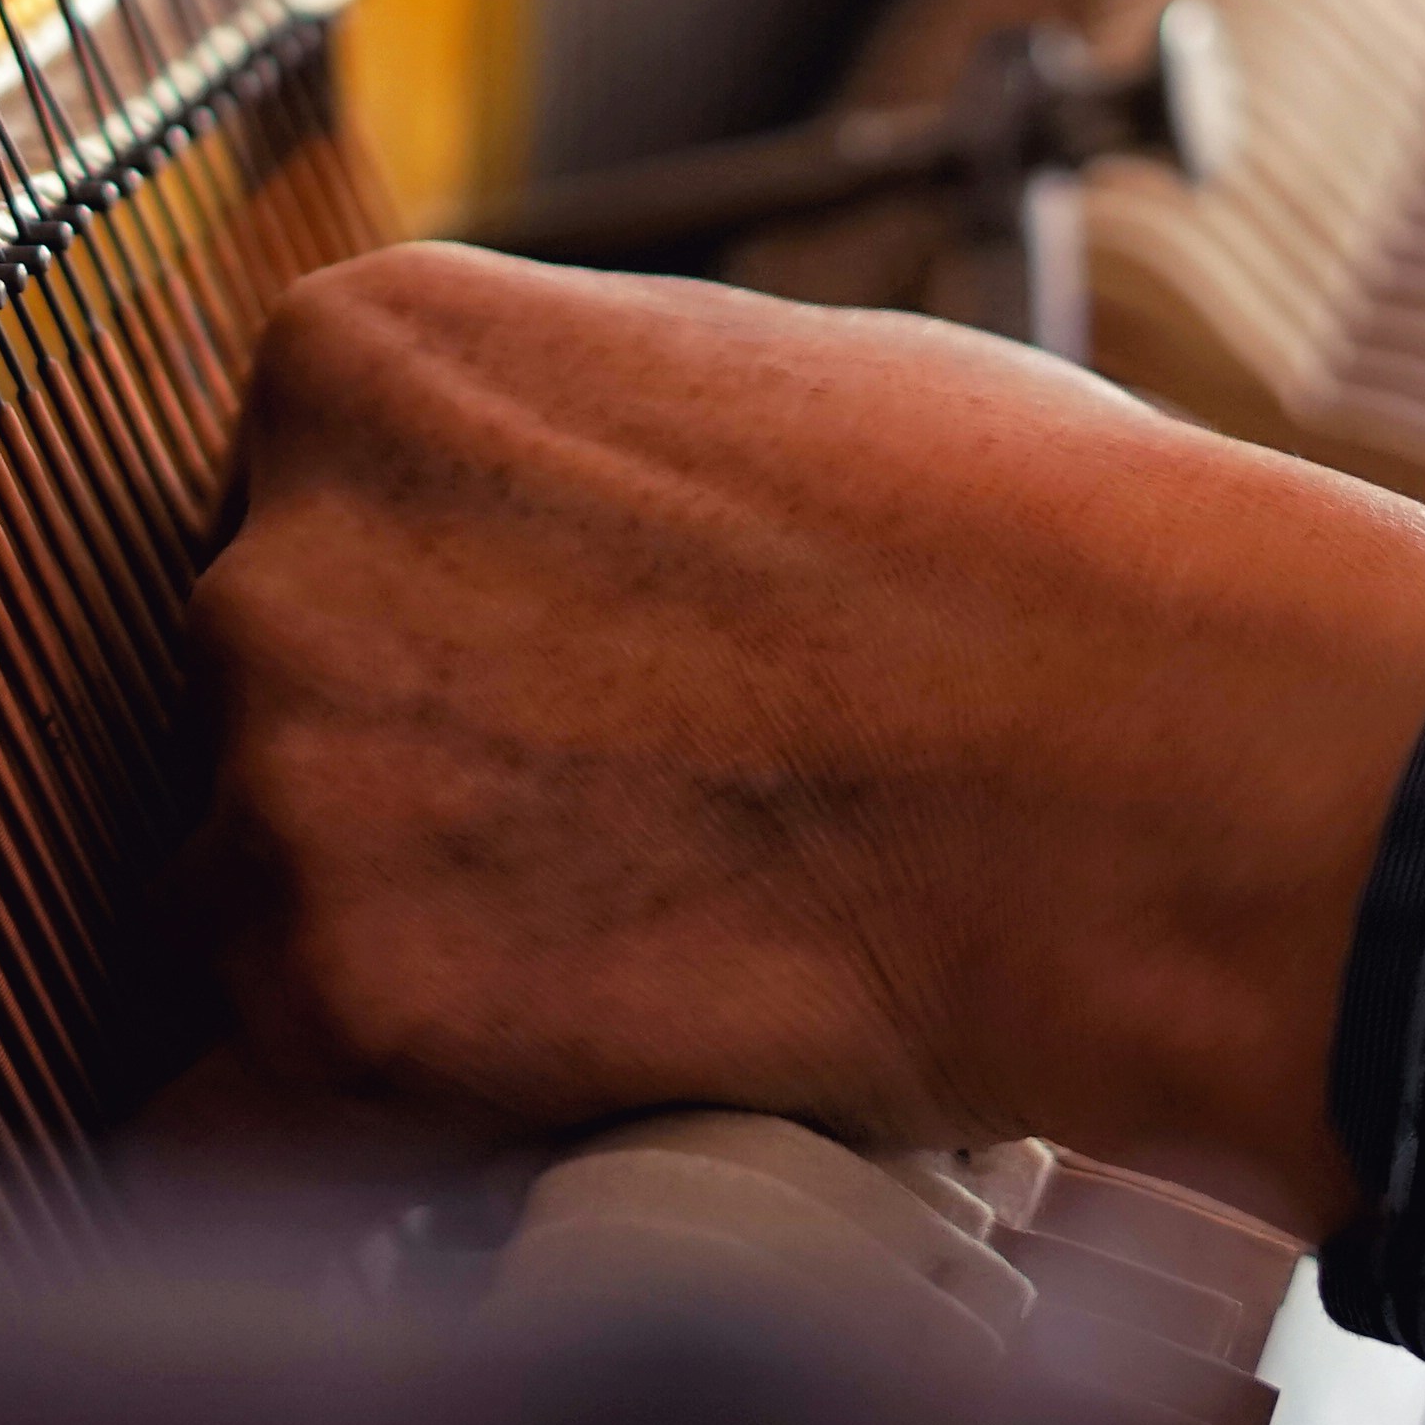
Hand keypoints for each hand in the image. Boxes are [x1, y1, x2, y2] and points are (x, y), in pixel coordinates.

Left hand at [190, 244, 1424, 1234]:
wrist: (1156, 765)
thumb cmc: (1013, 551)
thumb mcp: (722, 375)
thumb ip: (538, 439)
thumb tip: (485, 514)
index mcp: (358, 353)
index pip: (294, 499)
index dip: (432, 602)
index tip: (552, 666)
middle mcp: (271, 541)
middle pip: (268, 685)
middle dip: (405, 753)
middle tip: (613, 805)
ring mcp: (288, 765)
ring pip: (271, 874)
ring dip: (409, 916)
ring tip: (642, 913)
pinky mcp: (339, 983)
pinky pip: (308, 1058)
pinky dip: (437, 1071)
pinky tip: (614, 1020)